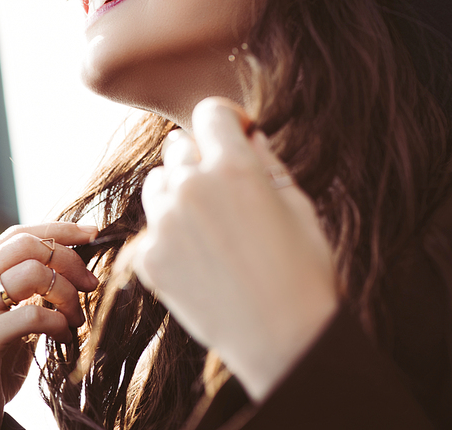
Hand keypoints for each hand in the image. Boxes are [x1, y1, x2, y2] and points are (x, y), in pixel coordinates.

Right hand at [0, 222, 98, 429]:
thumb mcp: (9, 321)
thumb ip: (29, 292)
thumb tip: (74, 264)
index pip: (17, 235)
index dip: (58, 229)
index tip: (93, 233)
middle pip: (26, 246)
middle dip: (68, 258)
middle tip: (91, 282)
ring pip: (32, 273)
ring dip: (66, 293)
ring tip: (76, 318)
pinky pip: (32, 314)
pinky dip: (59, 322)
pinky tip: (64, 337)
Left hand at [133, 97, 338, 401]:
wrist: (285, 341)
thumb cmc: (302, 268)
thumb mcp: (297, 203)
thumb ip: (266, 160)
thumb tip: (248, 135)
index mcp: (234, 166)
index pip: (210, 112)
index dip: (226, 120)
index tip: (235, 136)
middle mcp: (193, 186)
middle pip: (178, 146)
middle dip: (200, 158)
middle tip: (224, 189)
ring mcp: (165, 223)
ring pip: (158, 183)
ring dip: (177, 192)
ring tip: (208, 225)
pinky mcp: (148, 258)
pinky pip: (151, 229)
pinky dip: (170, 236)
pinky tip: (200, 260)